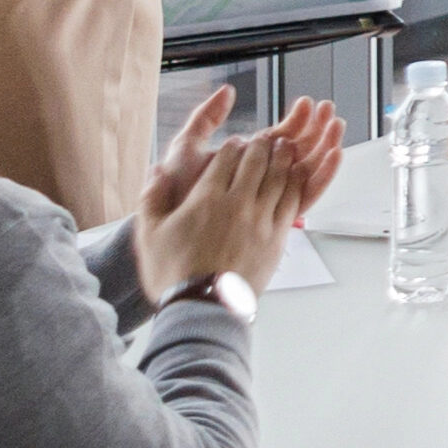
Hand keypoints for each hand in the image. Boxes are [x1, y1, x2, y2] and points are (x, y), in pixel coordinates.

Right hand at [136, 87, 343, 296]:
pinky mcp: (277, 239)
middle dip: (262, 146)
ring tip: (287, 147)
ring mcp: (261, 221)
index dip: (233, 145)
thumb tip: (157, 170)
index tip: (236, 142)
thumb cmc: (174, 274)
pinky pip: (292, 202)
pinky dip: (296, 184)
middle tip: (266, 139)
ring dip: (284, 159)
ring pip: (279, 178)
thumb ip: (152, 198)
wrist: (203, 309)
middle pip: (257, 162)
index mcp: (206, 199)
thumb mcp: (149, 234)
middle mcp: (237, 204)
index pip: (226, 159)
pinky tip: (298, 176)